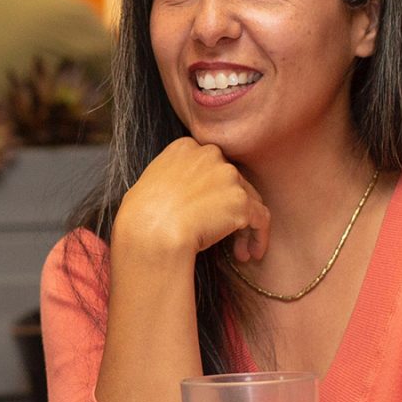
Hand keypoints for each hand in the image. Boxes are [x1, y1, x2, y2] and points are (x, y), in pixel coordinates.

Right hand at [112, 137, 269, 263]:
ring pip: (249, 200)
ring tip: (239, 252)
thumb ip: (170, 178)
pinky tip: (251, 254)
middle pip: (232, 181)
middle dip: (231, 208)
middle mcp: (210, 154)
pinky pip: (260, 218)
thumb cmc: (140, 216)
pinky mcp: (241, 201)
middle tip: (226, 234)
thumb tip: (177, 196)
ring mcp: (228, 176)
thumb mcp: (149, 183)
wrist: (150, 232)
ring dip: (244, 226)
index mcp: (185, 147)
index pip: (210, 166)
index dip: (213, 191)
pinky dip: (259, 237)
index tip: (209, 212)